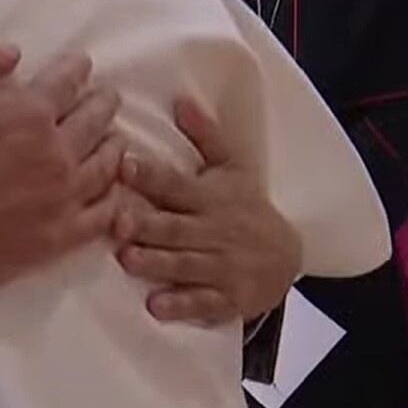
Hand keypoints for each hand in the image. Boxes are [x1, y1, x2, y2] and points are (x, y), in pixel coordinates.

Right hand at [0, 43, 123, 291]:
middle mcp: (55, 153)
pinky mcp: (56, 237)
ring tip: (115, 141)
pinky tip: (112, 193)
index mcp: (29, 113)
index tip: (82, 65)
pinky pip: (100, 216)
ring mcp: (61, 198)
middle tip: (107, 98)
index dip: (77, 69)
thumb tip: (16, 52)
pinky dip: (112, 200)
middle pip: (95, 121)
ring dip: (114, 147)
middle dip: (103, 104)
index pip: (68, 82)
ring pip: (106, 167)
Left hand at [114, 98, 300, 323]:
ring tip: (127, 259)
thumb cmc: (246, 206)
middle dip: (148, 225)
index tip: (125, 164)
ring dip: (156, 263)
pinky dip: (181, 306)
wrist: (289, 256)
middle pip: (176, 227)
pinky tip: (156, 307)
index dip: (151, 175)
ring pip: (185, 265)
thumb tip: (180, 99)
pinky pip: (203, 304)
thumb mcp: (231, 168)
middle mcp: (214, 230)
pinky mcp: (227, 299)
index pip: (177, 184)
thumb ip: (205, 135)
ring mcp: (222, 266)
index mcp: (209, 196)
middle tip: (117, 222)